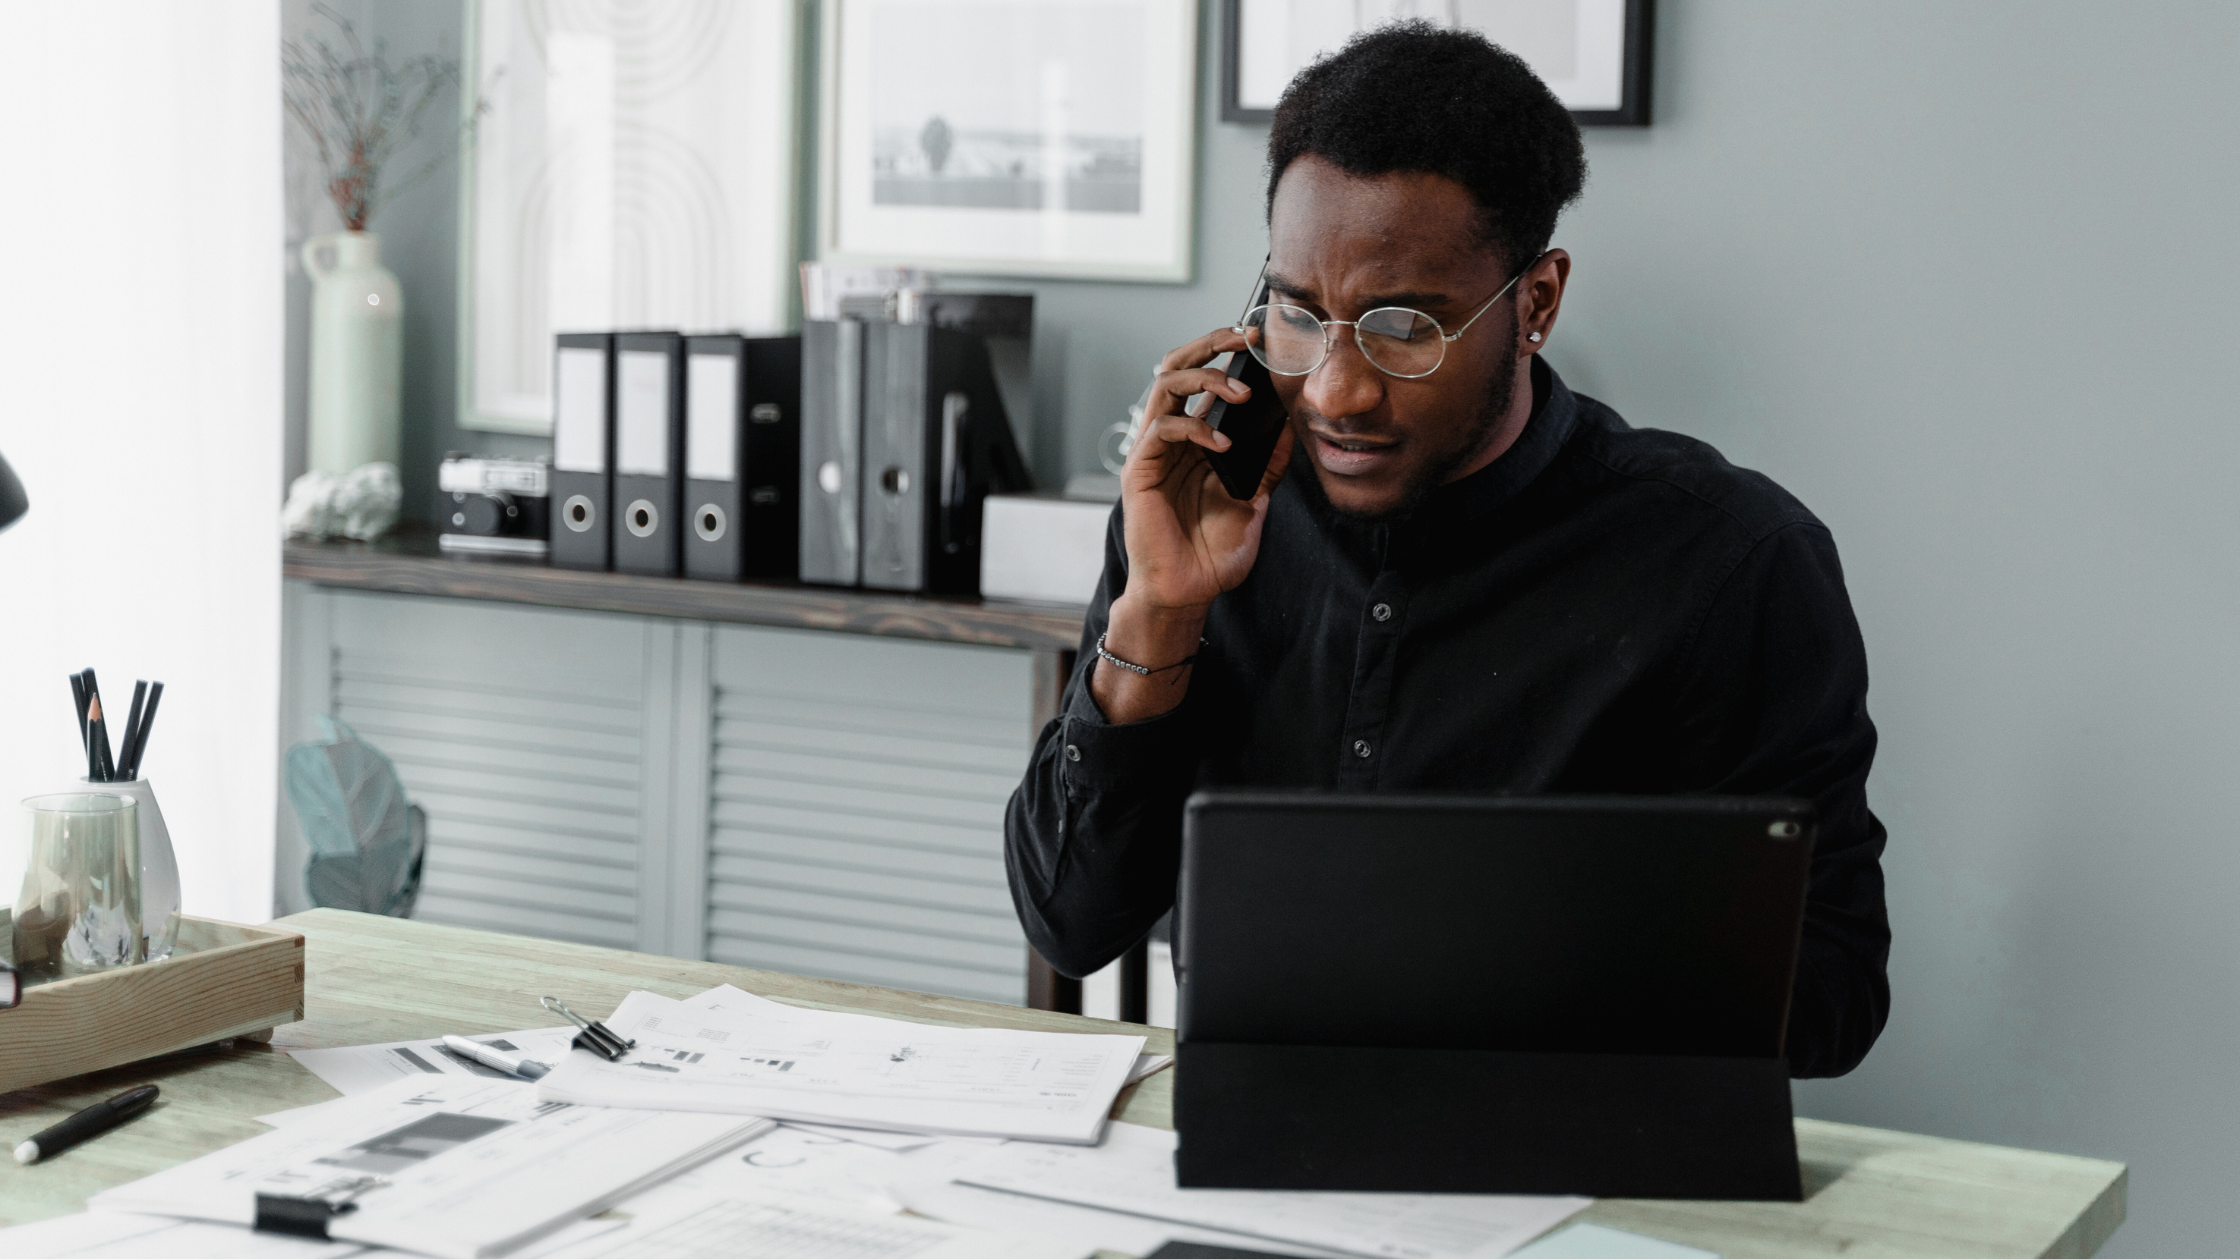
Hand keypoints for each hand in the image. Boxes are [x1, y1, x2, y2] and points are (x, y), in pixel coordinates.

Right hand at [1119, 327, 1295, 613]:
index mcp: (1195, 440)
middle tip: (1244, 337)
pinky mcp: (1140, 470)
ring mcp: (1152, 451)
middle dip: (1210, 344)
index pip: (1203, 379)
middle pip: (1177, 367)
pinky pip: (1163, 429)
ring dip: (1206, 378)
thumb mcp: (1254, 500)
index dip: (1225, 353)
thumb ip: (1267, 465)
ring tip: (1241, 392)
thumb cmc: (1212, 551)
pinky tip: (1223, 444)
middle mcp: (1170, 437)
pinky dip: (1197, 427)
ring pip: (1166, 385)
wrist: (1187, 591)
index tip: (1260, 341)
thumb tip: (1290, 429)